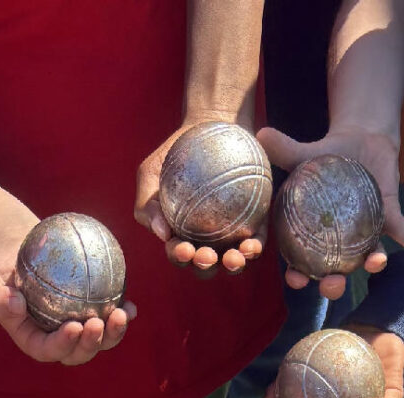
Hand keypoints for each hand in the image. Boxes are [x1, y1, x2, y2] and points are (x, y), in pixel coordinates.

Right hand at [0, 232, 134, 364]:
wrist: (17, 251)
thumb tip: (17, 306)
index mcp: (33, 340)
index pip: (48, 350)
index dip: (63, 345)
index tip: (74, 327)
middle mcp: (58, 339)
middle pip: (78, 352)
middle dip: (92, 344)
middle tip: (98, 324)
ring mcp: (77, 327)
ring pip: (99, 339)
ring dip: (114, 333)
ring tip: (122, 315)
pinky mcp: (92, 310)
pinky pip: (110, 317)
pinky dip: (123, 315)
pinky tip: (132, 305)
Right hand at [135, 123, 267, 274]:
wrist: (212, 125)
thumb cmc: (174, 151)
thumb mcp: (150, 172)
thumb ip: (147, 203)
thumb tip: (161, 233)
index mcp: (180, 235)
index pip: (179, 253)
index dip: (180, 257)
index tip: (184, 249)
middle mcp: (205, 241)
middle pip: (205, 265)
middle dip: (205, 266)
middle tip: (208, 256)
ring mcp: (231, 235)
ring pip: (233, 260)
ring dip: (234, 265)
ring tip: (235, 257)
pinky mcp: (255, 223)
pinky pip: (256, 240)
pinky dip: (255, 247)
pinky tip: (253, 244)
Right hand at [257, 124, 403, 298]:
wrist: (362, 140)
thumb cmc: (328, 153)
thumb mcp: (305, 154)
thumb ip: (286, 151)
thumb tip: (260, 133)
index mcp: (313, 237)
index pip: (301, 264)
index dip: (298, 276)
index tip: (296, 279)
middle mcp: (339, 245)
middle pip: (334, 275)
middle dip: (333, 286)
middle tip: (333, 284)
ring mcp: (365, 234)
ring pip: (367, 258)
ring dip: (373, 263)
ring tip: (376, 261)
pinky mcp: (388, 218)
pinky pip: (399, 231)